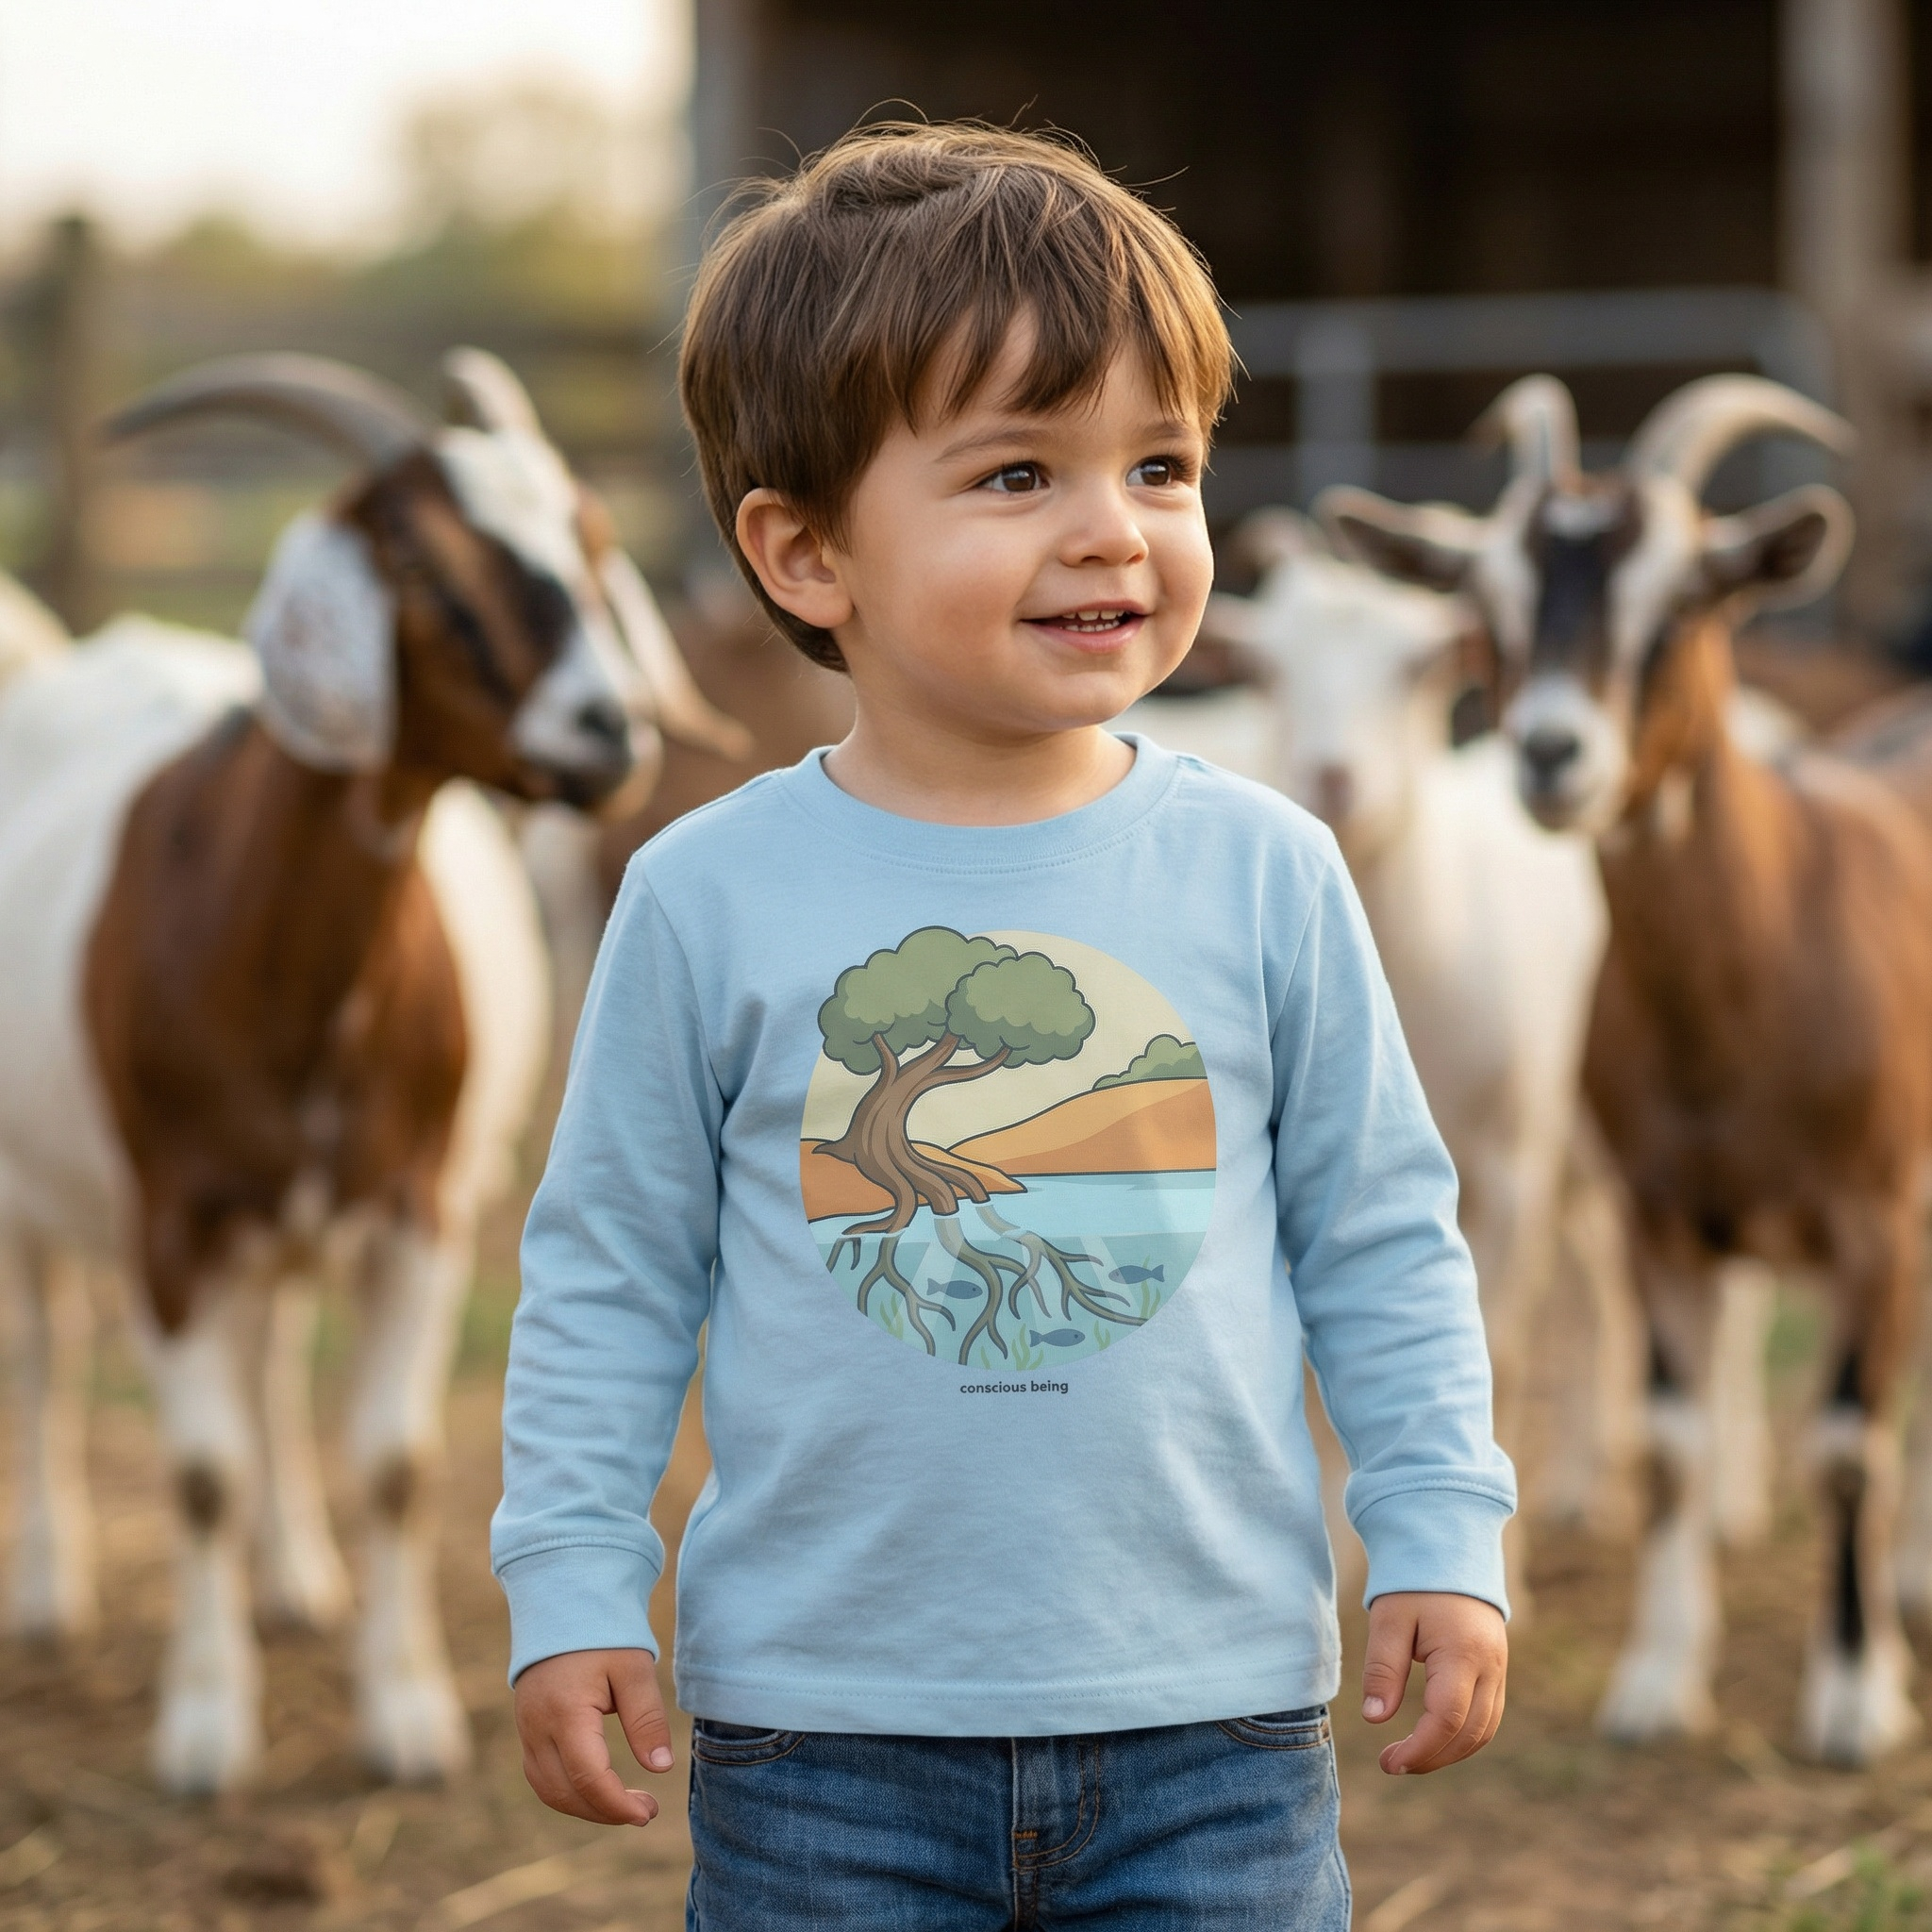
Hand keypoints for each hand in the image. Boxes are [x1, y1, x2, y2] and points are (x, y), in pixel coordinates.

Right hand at [513, 1647, 672, 1824]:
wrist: (564, 1603)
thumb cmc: (603, 1633)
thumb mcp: (634, 1669)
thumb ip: (647, 1718)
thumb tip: (660, 1768)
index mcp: (565, 1713)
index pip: (589, 1779)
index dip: (618, 1805)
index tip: (648, 1813)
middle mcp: (537, 1728)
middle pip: (565, 1793)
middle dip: (605, 1812)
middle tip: (645, 1812)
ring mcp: (526, 1730)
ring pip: (549, 1790)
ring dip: (585, 1807)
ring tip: (624, 1805)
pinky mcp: (527, 1729)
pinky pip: (541, 1776)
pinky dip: (568, 1792)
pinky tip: (598, 1789)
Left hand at [1360, 1590, 1506, 1774]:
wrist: (1450, 1549)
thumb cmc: (1415, 1583)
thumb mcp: (1389, 1619)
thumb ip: (1383, 1669)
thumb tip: (1375, 1719)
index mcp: (1463, 1652)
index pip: (1447, 1719)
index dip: (1420, 1749)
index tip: (1389, 1761)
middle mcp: (1490, 1665)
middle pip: (1469, 1733)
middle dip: (1432, 1757)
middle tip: (1392, 1763)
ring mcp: (1499, 1668)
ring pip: (1484, 1730)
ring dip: (1449, 1752)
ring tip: (1409, 1757)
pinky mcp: (1497, 1668)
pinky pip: (1488, 1716)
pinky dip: (1463, 1736)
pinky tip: (1433, 1738)